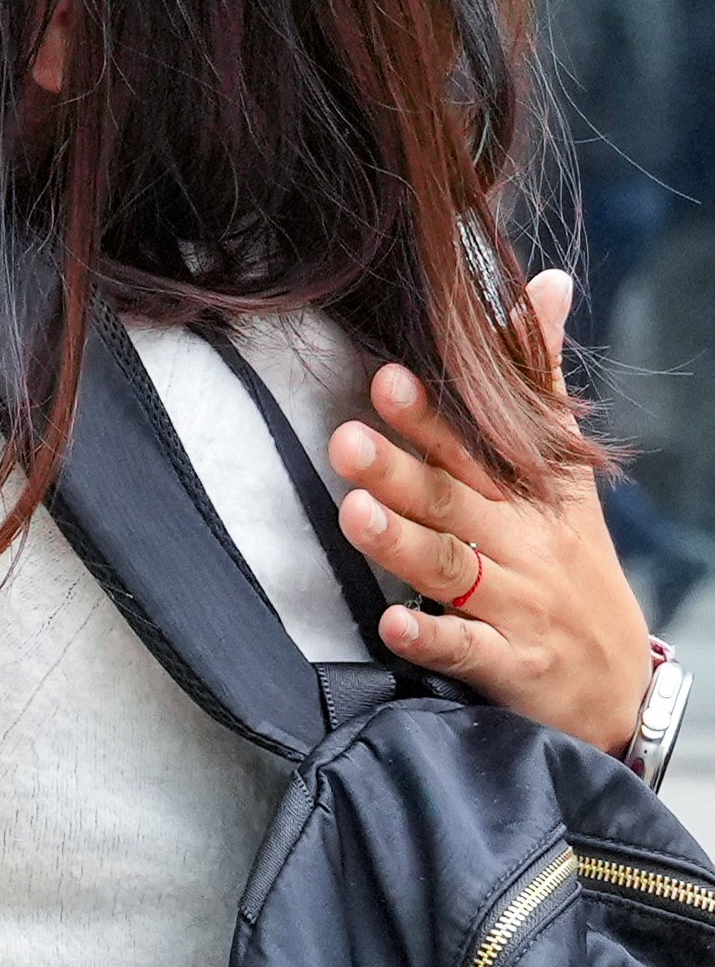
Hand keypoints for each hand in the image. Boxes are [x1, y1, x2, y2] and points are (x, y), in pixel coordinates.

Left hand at [327, 270, 648, 752]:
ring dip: (403, 543)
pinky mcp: (513, 667)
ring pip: (453, 569)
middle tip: (345, 439)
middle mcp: (522, 544)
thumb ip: (540, 382)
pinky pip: (467, 650)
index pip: (475, 446)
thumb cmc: (571, 563)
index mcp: (528, 496)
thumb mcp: (565, 474)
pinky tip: (391, 622)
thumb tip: (546, 282)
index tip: (387, 379)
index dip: (433, 415)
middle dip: (403, 469)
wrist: (620, 684)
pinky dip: (431, 636)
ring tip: (354, 513)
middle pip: (456, 501)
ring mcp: (518, 606)